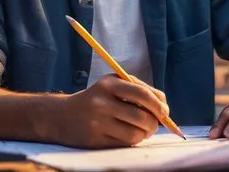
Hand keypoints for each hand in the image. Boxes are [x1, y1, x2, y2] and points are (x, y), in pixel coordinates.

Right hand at [53, 75, 168, 148]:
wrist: (63, 115)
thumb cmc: (97, 98)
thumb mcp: (113, 84)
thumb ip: (137, 89)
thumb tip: (163, 104)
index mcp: (109, 84)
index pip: (142, 94)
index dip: (158, 105)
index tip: (165, 112)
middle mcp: (102, 102)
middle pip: (142, 117)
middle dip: (154, 123)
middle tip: (155, 124)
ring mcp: (98, 122)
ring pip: (135, 134)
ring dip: (144, 134)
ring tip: (143, 130)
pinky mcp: (95, 140)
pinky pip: (124, 144)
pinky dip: (132, 141)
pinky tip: (129, 135)